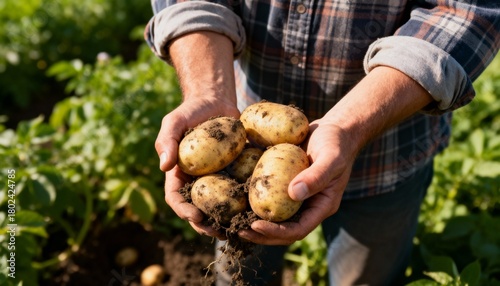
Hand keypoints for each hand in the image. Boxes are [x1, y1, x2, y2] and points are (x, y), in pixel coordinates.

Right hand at [157, 97, 239, 238]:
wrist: (217, 100)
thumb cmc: (192, 110)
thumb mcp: (175, 121)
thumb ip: (167, 141)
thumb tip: (164, 166)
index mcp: (179, 173)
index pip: (176, 198)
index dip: (184, 210)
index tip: (196, 216)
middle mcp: (197, 181)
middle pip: (198, 209)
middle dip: (206, 225)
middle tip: (219, 232)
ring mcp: (217, 179)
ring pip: (220, 206)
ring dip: (227, 220)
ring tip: (238, 229)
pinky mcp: (235, 173)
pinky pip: (239, 191)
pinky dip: (245, 203)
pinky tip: (256, 210)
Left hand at [237, 66, 433, 244]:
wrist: (333, 129)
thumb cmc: (336, 143)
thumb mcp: (331, 158)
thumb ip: (316, 176)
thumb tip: (293, 194)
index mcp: (320, 207)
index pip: (297, 230)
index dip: (276, 233)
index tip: (255, 226)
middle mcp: (305, 206)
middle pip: (281, 230)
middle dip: (259, 234)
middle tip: (236, 230)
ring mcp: (294, 197)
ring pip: (272, 216)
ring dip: (251, 220)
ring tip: (230, 220)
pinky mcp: (283, 184)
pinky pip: (267, 196)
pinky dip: (251, 199)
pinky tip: (233, 195)